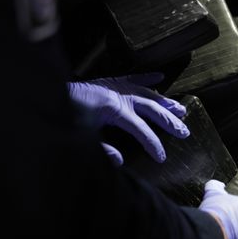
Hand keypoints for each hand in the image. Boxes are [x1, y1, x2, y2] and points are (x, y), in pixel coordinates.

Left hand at [68, 73, 189, 163]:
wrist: (53, 94)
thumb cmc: (67, 116)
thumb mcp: (83, 136)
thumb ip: (103, 150)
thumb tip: (120, 161)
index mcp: (115, 111)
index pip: (141, 130)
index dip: (153, 144)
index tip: (162, 157)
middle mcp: (121, 96)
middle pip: (152, 109)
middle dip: (169, 122)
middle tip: (184, 132)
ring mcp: (118, 87)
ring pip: (149, 93)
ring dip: (166, 101)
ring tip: (181, 109)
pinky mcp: (112, 81)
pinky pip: (134, 77)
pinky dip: (148, 77)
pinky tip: (160, 77)